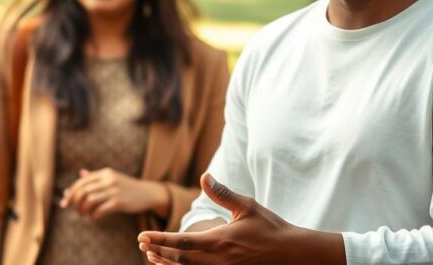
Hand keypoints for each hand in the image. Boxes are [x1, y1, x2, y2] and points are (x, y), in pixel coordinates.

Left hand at [60, 168, 169, 219]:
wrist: (147, 193)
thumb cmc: (126, 187)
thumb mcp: (112, 178)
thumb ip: (96, 177)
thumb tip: (80, 174)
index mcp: (105, 173)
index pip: (82, 182)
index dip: (71, 192)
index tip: (64, 202)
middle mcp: (108, 180)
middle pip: (84, 191)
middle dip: (74, 202)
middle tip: (74, 210)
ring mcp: (114, 190)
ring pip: (90, 200)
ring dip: (82, 209)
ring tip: (83, 214)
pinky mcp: (120, 202)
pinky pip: (100, 209)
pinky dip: (94, 215)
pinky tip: (93, 217)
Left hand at [137, 173, 345, 264]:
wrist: (291, 252)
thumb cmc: (269, 226)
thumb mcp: (247, 205)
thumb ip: (222, 193)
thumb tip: (204, 176)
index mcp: (221, 240)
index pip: (183, 242)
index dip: (161, 239)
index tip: (143, 236)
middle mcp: (219, 259)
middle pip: (180, 258)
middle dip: (159, 250)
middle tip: (141, 243)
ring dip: (168, 262)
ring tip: (152, 255)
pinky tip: (173, 263)